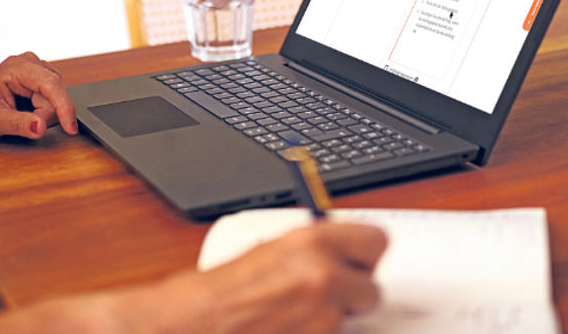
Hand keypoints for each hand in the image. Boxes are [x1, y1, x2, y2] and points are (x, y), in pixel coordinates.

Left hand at [0, 52, 77, 139]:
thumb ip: (18, 125)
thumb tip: (40, 127)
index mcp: (15, 68)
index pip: (50, 85)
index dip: (64, 107)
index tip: (70, 128)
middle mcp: (29, 62)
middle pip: (55, 93)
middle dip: (44, 114)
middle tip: (21, 121)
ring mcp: (38, 67)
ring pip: (57, 96)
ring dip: (44, 112)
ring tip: (21, 113)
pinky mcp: (43, 75)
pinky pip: (55, 97)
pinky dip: (45, 109)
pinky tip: (28, 109)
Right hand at [99, 221, 387, 332]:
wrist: (190, 328)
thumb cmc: (215, 294)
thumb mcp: (267, 252)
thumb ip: (310, 251)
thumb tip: (337, 254)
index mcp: (311, 243)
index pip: (377, 241)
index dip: (365, 255)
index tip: (357, 261)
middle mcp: (323, 278)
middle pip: (373, 288)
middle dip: (352, 294)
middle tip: (325, 297)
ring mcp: (322, 319)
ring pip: (354, 322)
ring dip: (333, 321)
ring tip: (296, 318)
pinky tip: (291, 332)